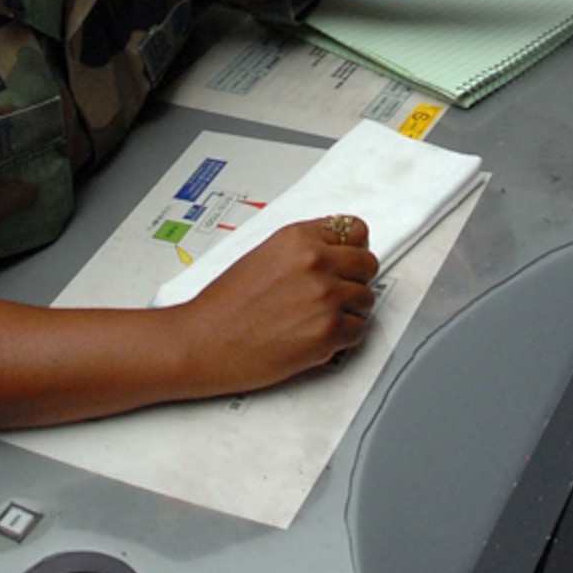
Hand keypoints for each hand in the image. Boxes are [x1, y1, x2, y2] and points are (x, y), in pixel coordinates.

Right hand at [173, 216, 378, 394]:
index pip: (356, 230)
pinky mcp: (328, 332)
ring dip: (350, 310)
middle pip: (368, 264)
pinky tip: (318, 336)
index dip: (352, 249)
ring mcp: (325, 297)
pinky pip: (359, 330)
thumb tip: (335, 254)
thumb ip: (302, 250)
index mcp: (299, 238)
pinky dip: (344, 337)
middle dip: (355, 280)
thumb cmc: (224, 306)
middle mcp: (316, 262)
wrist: (203, 341)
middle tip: (336, 293)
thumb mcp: (264, 255)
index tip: (348, 260)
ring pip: (367, 299)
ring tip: (320, 318)